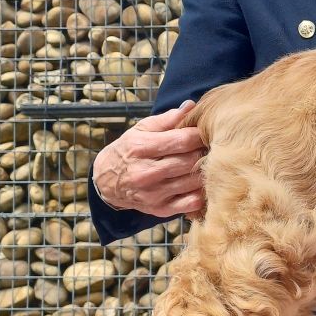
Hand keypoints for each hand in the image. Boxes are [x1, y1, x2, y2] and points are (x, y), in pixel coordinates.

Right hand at [92, 100, 206, 217]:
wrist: (106, 182)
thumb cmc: (129, 150)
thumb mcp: (141, 130)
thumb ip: (168, 119)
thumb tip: (191, 106)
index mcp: (141, 148)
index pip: (182, 140)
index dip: (199, 135)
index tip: (205, 132)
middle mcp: (145, 172)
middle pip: (190, 161)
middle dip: (204, 152)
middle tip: (209, 147)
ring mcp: (153, 193)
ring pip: (193, 181)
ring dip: (204, 171)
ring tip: (206, 162)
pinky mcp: (160, 209)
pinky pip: (191, 202)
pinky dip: (201, 192)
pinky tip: (199, 182)